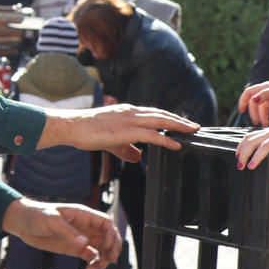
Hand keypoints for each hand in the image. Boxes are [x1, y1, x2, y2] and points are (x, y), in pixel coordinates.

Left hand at [2, 199, 121, 268]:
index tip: (106, 248)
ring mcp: (80, 238)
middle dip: (113, 249)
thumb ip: (68, 232)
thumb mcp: (51, 221)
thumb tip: (85, 243)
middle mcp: (85, 226)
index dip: (111, 235)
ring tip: (97, 268)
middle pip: (108, 237)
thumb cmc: (36, 215)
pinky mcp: (74, 248)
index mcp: (83, 215)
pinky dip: (94, 263)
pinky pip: (91, 256)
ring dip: (104, 258)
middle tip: (109, 261)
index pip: (106, 223)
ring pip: (101, 248)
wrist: (22, 223)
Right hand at [38, 105, 198, 162]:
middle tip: (195, 126)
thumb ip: (126, 148)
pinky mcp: (127, 131)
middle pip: (162, 114)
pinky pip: (152, 135)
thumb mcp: (111, 141)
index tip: (182, 124)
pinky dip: (166, 138)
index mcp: (128, 112)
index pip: (153, 113)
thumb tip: (138, 156)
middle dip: (180, 120)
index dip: (169, 118)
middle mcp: (132, 112)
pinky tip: (176, 144)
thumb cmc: (87, 131)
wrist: (72, 126)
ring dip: (179, 126)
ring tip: (192, 132)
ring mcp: (130, 120)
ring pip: (161, 121)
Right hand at [237, 79, 268, 126]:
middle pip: (256, 103)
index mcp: (265, 88)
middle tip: (257, 123)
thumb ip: (264, 95)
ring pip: (265, 107)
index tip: (242, 112)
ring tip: (266, 125)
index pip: (248, 93)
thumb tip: (253, 100)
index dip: (243, 101)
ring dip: (264, 116)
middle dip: (255, 113)